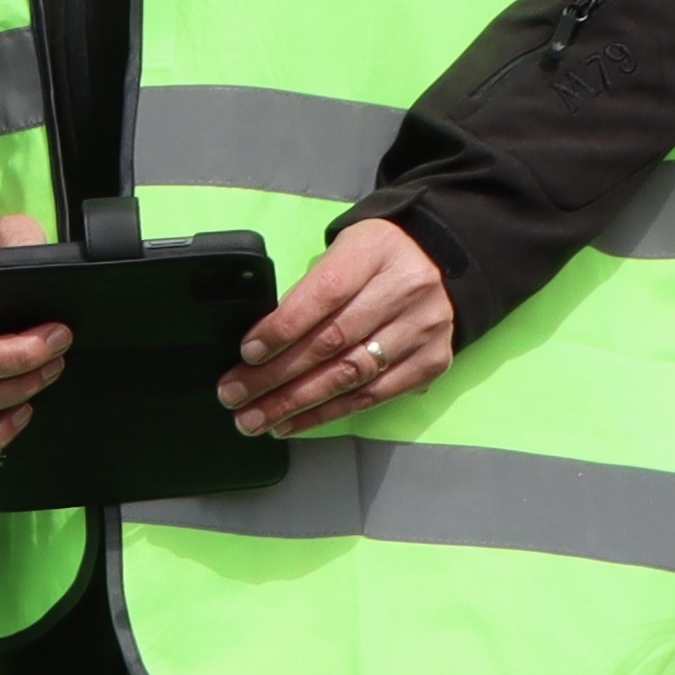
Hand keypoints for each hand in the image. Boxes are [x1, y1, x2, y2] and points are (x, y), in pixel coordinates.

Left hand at [229, 217, 452, 437]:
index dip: (282, 328)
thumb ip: (308, 290)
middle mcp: (406, 289)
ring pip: (351, 375)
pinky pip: (374, 396)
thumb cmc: (371, 261)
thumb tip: (259, 344)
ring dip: (296, 403)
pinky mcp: (433, 361)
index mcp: (374, 252)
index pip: (323, 294)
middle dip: (275, 375)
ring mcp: (424, 328)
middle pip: (332, 341)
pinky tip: (294, 422)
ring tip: (255, 418)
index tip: (246, 355)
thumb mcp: (340, 253)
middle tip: (234, 396)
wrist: (439, 264)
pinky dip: (328, 413)